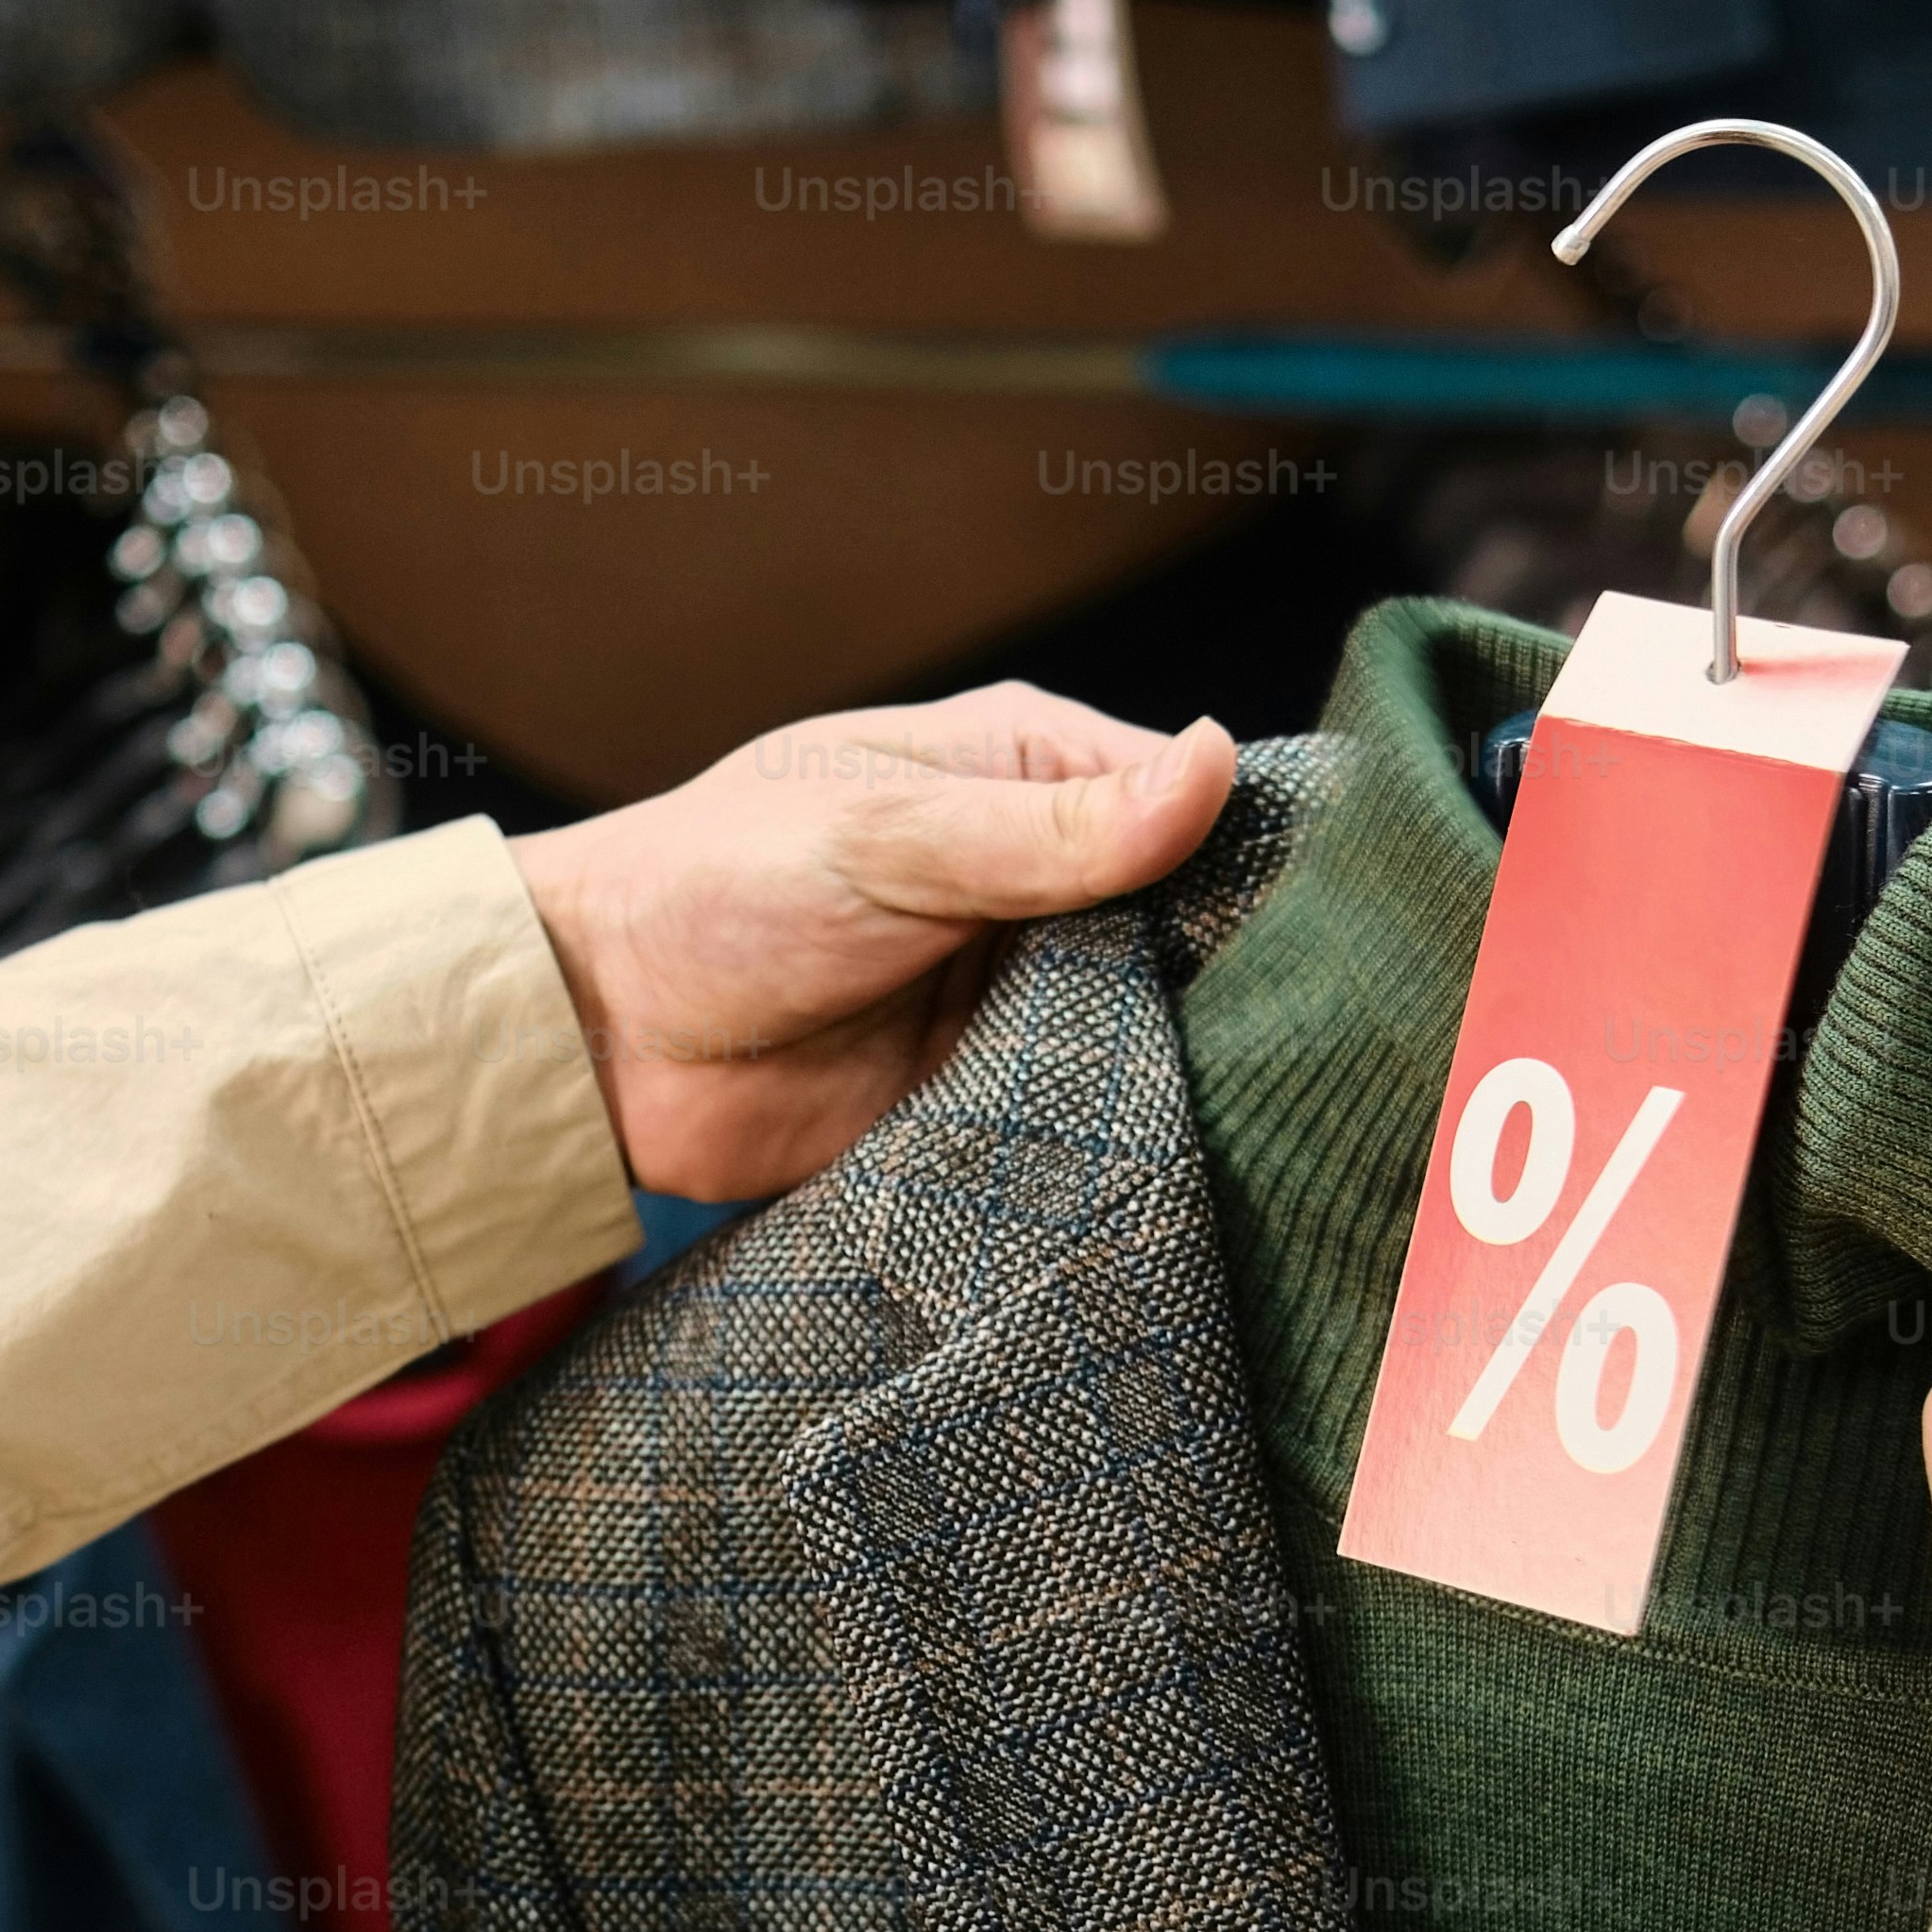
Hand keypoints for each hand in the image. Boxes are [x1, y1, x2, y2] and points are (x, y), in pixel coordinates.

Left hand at [509, 686, 1237, 1199]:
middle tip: (1305, 1040)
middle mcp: (1040, 878)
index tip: (1333, 923)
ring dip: (1178, 1066)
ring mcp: (1019, 990)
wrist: (598, 1038)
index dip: (1256, 855)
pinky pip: (1083, 1117)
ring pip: (1153, 1029)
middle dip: (1233, 977)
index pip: (1193, 800)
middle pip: (1190, 925)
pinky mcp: (988, 1093)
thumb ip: (1050, 828)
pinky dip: (1113, 1137)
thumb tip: (1214, 767)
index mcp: (1027, 770)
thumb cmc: (717, 889)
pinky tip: (1168, 1165)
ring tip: (1254, 1112)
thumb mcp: (891, 838)